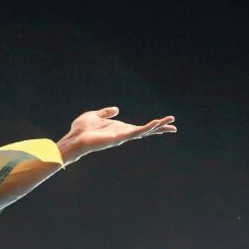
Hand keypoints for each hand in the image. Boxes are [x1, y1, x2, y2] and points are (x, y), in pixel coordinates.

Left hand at [57, 107, 176, 164]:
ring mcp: (122, 136)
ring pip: (144, 131)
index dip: (150, 126)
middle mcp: (122, 134)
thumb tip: (116, 110)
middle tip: (174, 127)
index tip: (162, 123)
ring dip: (158, 127)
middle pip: (145, 131)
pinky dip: (147, 128)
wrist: (74, 138)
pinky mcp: (119, 137)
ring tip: (172, 124)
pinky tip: (157, 124)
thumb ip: (106, 113)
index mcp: (118, 128)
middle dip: (159, 129)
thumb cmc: (81, 130)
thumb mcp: (95, 115)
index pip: (138, 128)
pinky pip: (136, 132)